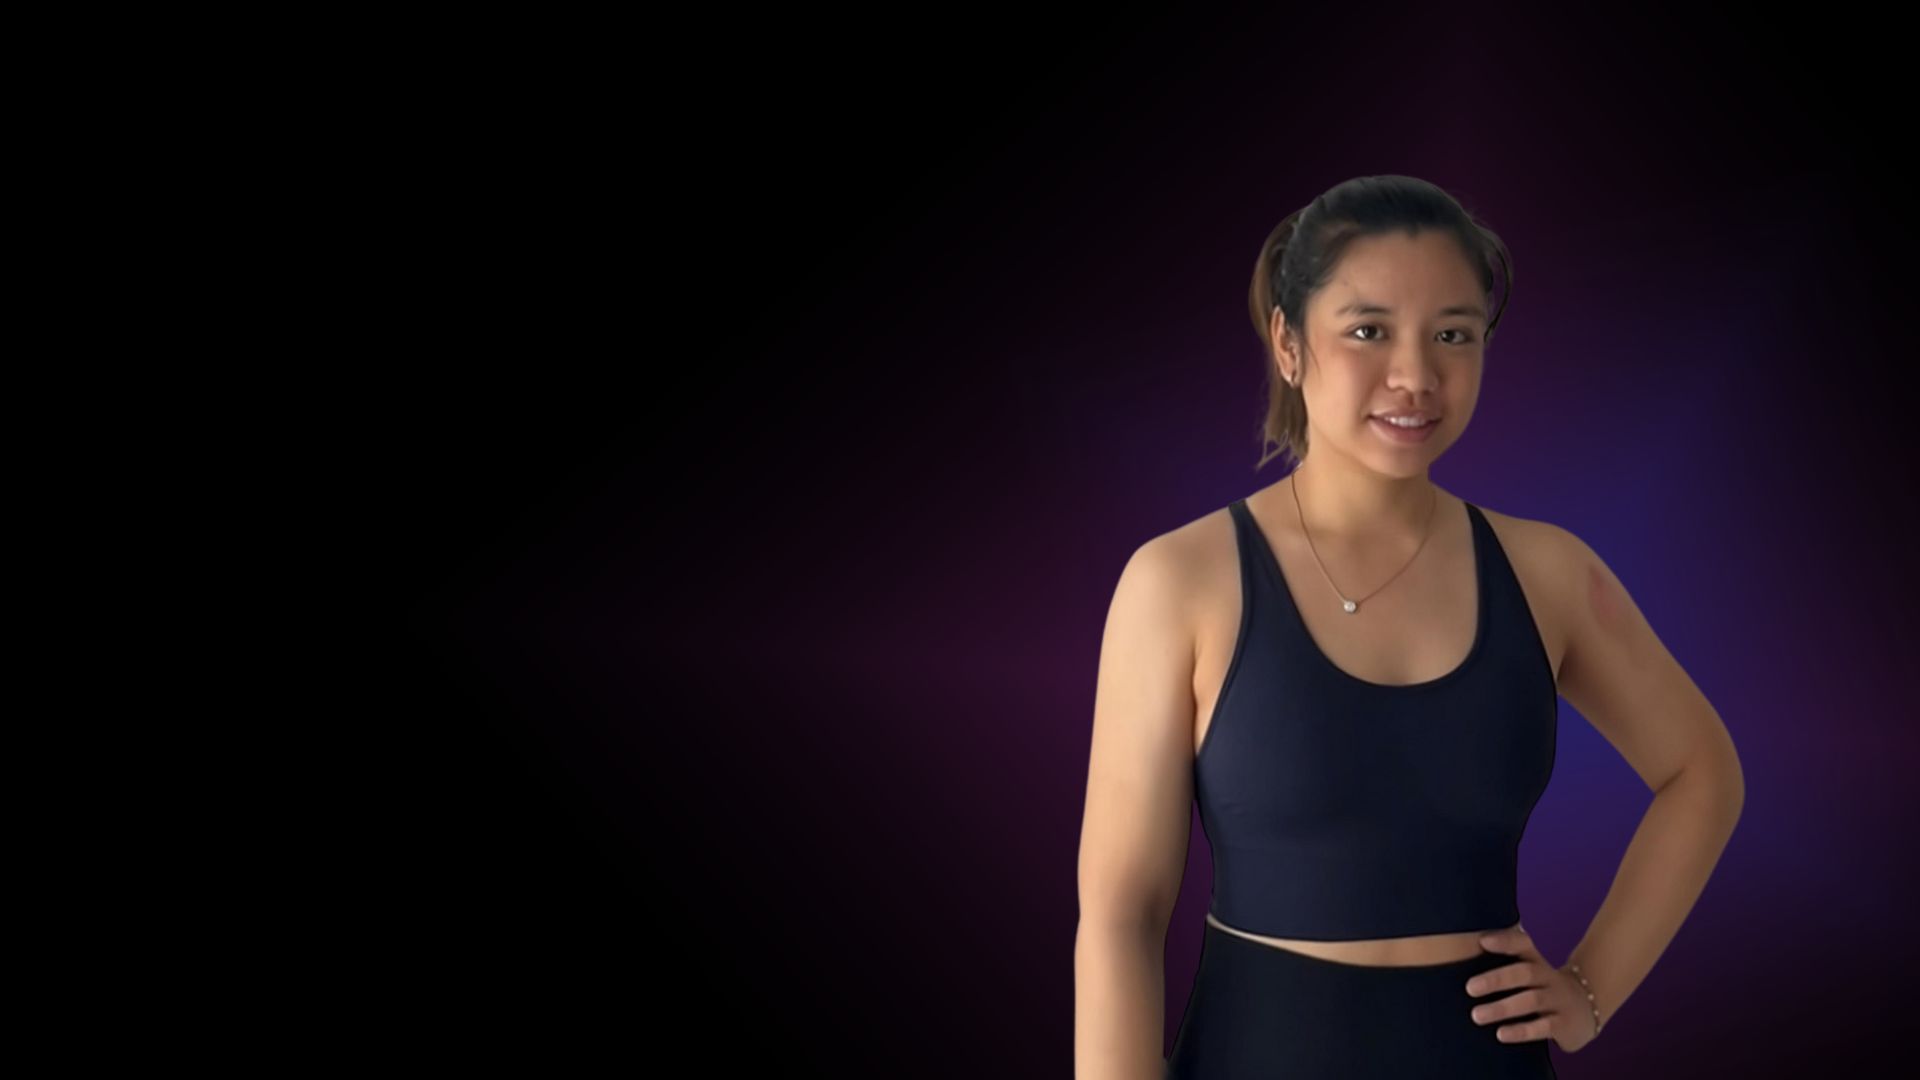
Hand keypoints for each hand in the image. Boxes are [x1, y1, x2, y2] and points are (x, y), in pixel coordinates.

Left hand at [1464, 924, 1599, 1053]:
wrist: (1587, 1008)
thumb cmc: (1543, 987)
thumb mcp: (1530, 971)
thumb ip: (1504, 963)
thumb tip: (1458, 955)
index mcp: (1536, 961)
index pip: (1523, 944)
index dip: (1505, 941)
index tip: (1482, 941)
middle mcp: (1548, 977)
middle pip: (1524, 973)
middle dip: (1496, 979)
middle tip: (1469, 987)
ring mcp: (1558, 1000)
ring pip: (1531, 1000)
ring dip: (1502, 1008)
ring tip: (1476, 1015)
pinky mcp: (1564, 1024)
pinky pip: (1543, 1026)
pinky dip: (1521, 1031)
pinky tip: (1501, 1034)